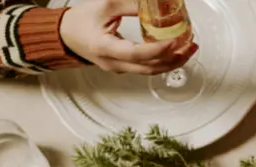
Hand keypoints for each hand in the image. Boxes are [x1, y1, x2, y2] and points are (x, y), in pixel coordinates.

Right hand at [59, 0, 197, 74]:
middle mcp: (113, 63)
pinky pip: (147, 68)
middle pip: (150, 68)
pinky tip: (175, 51)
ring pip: (151, 71)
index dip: (158, 49)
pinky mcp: (124, 68)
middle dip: (174, 58)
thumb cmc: (80, 22)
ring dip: (172, 62)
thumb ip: (131, 6)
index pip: (137, 54)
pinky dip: (163, 61)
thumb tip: (155, 4)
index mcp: (105, 48)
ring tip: (189, 49)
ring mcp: (119, 68)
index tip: (174, 40)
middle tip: (190, 45)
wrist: (65, 35)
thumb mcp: (105, 7)